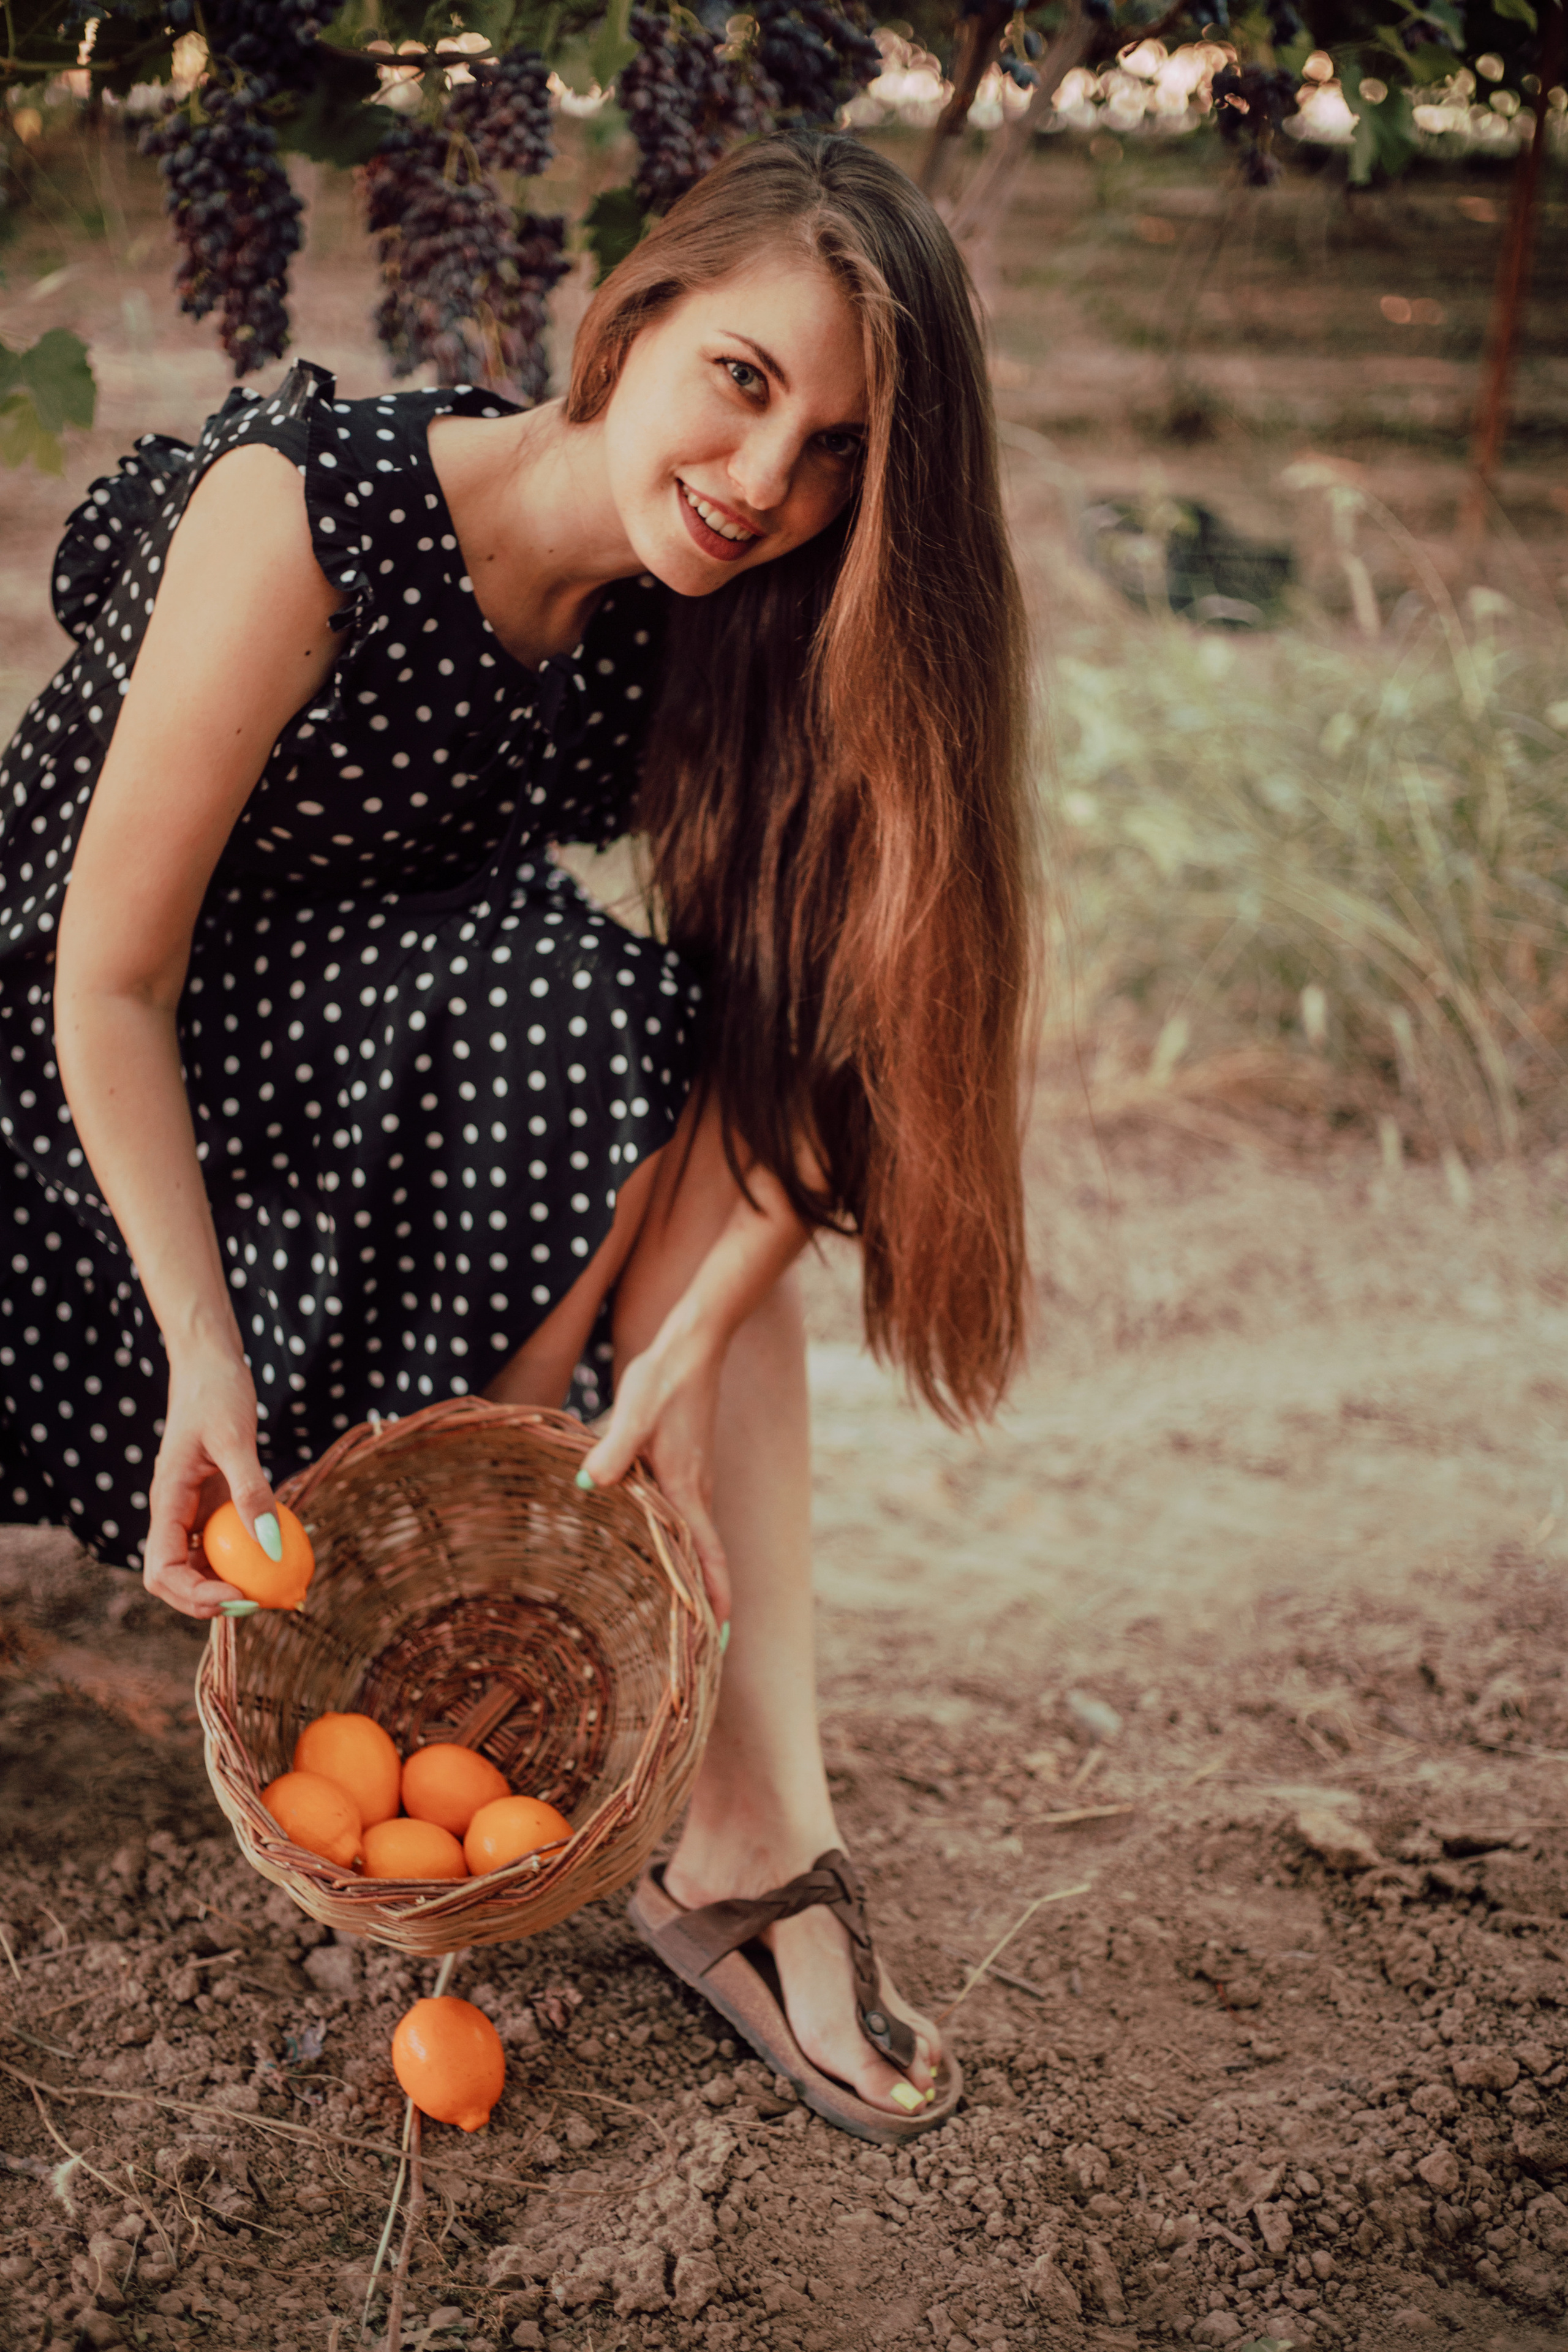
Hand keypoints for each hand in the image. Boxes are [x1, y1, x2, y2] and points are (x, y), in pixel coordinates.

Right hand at [143, 1345, 280, 1618]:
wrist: (211, 1366)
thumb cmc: (217, 1394)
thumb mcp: (236, 1438)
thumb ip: (251, 1490)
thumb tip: (273, 1546)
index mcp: (166, 1502)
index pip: (162, 1570)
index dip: (192, 1596)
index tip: (237, 1597)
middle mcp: (174, 1513)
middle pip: (177, 1579)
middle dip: (211, 1602)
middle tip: (261, 1604)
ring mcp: (192, 1511)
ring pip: (201, 1566)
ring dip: (231, 1584)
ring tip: (278, 1591)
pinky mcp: (213, 1504)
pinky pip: (225, 1542)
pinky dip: (248, 1557)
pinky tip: (282, 1558)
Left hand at [580, 1307, 731, 1625]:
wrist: (691, 1346)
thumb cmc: (662, 1380)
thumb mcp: (633, 1412)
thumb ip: (612, 1449)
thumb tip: (589, 1484)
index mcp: (686, 1487)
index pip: (708, 1554)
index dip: (715, 1596)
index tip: (720, 1637)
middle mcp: (696, 1490)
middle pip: (707, 1556)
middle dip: (707, 1600)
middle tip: (701, 1646)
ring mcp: (694, 1478)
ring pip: (698, 1538)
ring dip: (696, 1574)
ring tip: (685, 1613)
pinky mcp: (686, 1465)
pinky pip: (688, 1517)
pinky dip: (685, 1545)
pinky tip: (662, 1551)